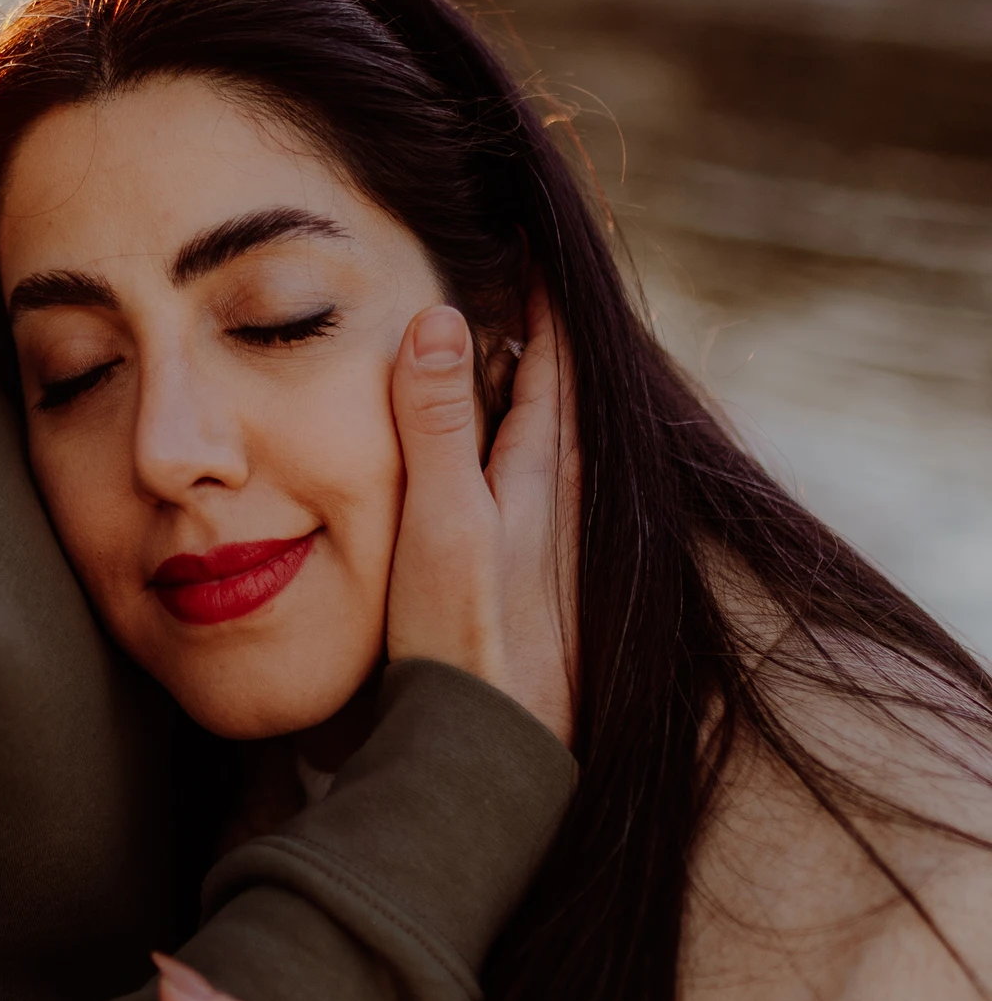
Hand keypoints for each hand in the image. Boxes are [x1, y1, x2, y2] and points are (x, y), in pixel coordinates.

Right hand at [384, 277, 579, 744]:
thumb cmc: (464, 640)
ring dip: (536, 401)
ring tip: (514, 363)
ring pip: (556, 452)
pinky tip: (507, 480)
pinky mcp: (543, 595)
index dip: (541, 304)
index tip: (528, 245)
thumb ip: (438, 424)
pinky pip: (541, 498)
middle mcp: (562, 510)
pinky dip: (524, 459)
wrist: (491, 755)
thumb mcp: (441, 519)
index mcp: (541, 478)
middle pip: (562, 403)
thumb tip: (443, 318)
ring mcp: (557, 555)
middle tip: (523, 285)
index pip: (552, 366)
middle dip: (544, 342)